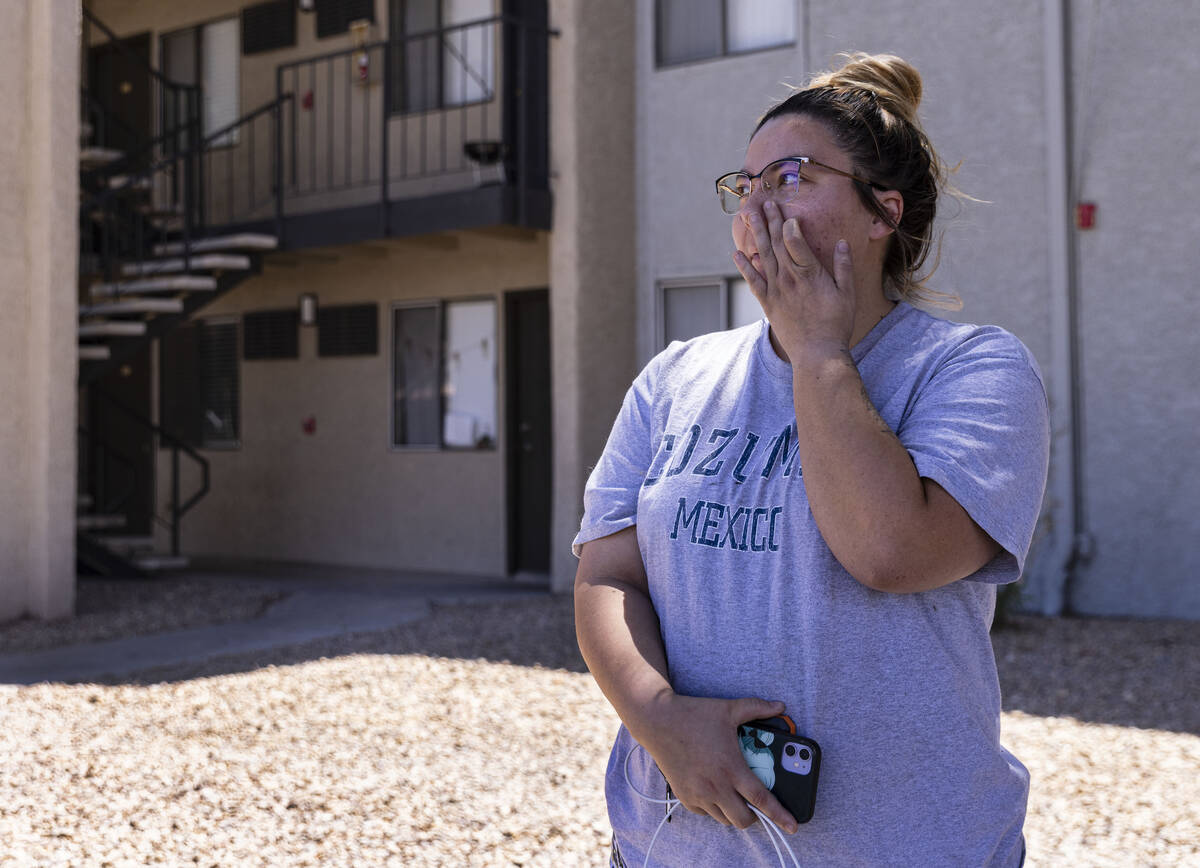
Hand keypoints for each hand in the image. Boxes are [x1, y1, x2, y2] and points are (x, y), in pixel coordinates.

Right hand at [631, 691, 798, 833]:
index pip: (761, 799)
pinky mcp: (685, 796)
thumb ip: (757, 708)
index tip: (793, 826)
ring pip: (725, 819)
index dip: (779, 815)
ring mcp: (699, 794)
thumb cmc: (694, 714)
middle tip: (755, 802)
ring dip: (734, 812)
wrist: (657, 720)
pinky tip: (715, 789)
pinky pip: (706, 813)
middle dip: (755, 816)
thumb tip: (780, 706)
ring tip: (735, 794)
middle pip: (744, 819)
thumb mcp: (729, 709)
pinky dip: (715, 807)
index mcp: (731, 767)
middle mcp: (715, 786)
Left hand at [733, 199, 855, 363]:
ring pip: (763, 256)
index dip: (789, 224)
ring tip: (748, 216)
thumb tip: (841, 243)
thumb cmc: (836, 324)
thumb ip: (843, 267)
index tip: (786, 211)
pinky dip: (745, 266)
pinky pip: (753, 281)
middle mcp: (789, 279)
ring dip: (756, 234)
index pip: (795, 241)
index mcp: (810, 274)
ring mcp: (776, 291)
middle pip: (777, 243)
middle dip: (770, 221)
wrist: (817, 354)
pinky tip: (737, 253)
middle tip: (764, 202)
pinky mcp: (768, 303)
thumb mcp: (848, 294)